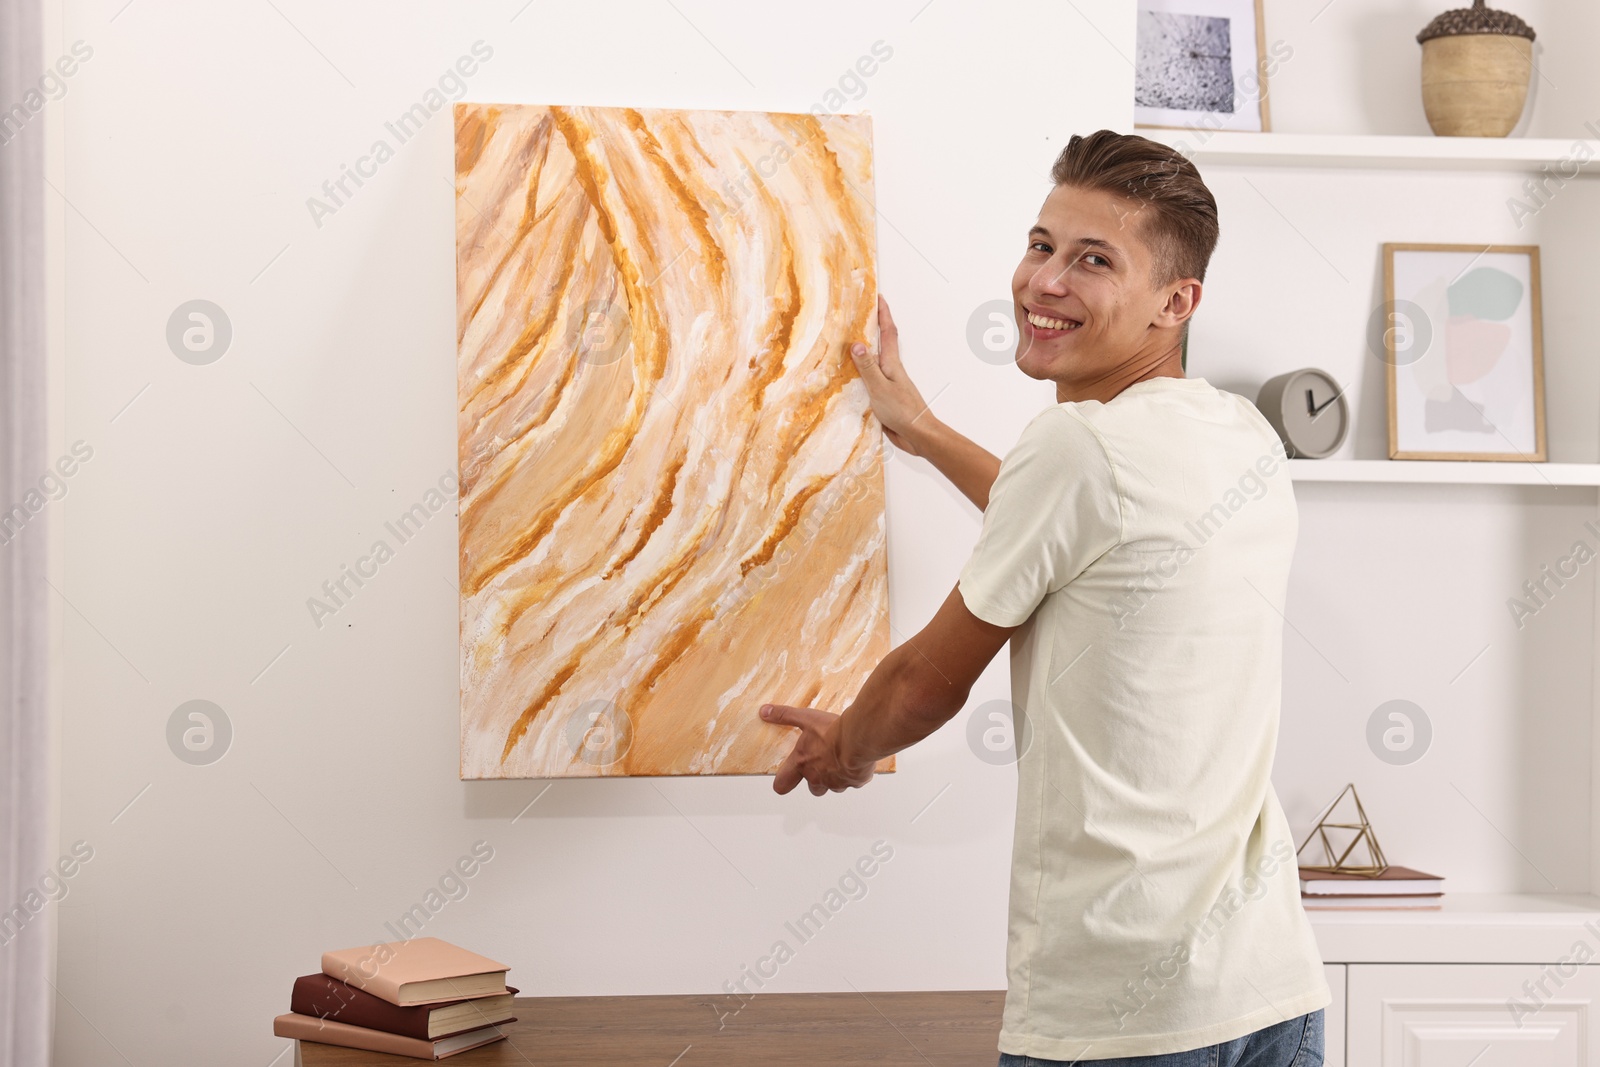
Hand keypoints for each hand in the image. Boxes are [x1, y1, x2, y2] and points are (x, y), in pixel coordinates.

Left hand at [761, 704, 876, 794]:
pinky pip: (853, 781)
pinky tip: (857, 758)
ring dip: (836, 776)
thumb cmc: (832, 731)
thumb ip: (784, 716)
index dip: (783, 782)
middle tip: (821, 762)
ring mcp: (836, 782)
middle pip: (813, 789)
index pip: (783, 783)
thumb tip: (765, 712)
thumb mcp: (805, 718)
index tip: (785, 779)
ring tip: (842, 758)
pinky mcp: (854, 782)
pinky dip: (855, 773)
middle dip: (816, 779)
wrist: (858, 739)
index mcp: (802, 763)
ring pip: (834, 786)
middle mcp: (817, 777)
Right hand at [850, 296, 931, 456]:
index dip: (883, 313)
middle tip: (861, 313)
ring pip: (874, 362)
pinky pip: (869, 380)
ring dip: (865, 350)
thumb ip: (867, 367)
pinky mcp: (884, 398)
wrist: (918, 435)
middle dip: (874, 326)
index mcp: (892, 363)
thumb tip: (856, 342)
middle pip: (882, 343)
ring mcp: (888, 384)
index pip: (888, 332)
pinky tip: (850, 378)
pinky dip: (860, 373)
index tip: (878, 296)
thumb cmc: (902, 410)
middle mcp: (891, 370)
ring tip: (849, 340)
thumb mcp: (880, 387)